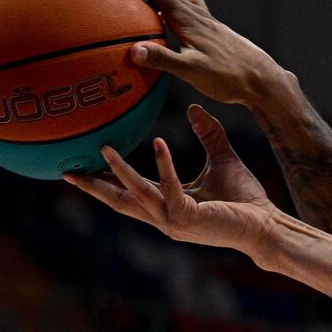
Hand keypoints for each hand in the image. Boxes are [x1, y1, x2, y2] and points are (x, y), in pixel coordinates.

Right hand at [65, 105, 279, 256]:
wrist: (265, 223)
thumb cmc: (244, 198)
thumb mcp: (221, 158)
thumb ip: (207, 134)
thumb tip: (193, 108)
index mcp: (167, 205)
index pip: (128, 194)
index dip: (102, 183)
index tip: (76, 170)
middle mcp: (165, 217)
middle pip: (120, 201)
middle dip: (93, 187)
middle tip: (65, 170)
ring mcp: (175, 221)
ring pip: (138, 195)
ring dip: (120, 172)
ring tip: (104, 147)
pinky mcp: (190, 219)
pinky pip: (172, 188)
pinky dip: (165, 165)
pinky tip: (158, 142)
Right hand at [104, 0, 286, 106]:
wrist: (263, 80)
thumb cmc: (230, 77)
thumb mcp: (193, 72)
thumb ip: (164, 61)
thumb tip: (134, 50)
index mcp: (187, 19)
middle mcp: (196, 16)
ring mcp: (206, 24)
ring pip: (176, 1)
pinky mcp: (213, 34)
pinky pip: (186, 16)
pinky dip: (170, 13)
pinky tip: (169, 27)